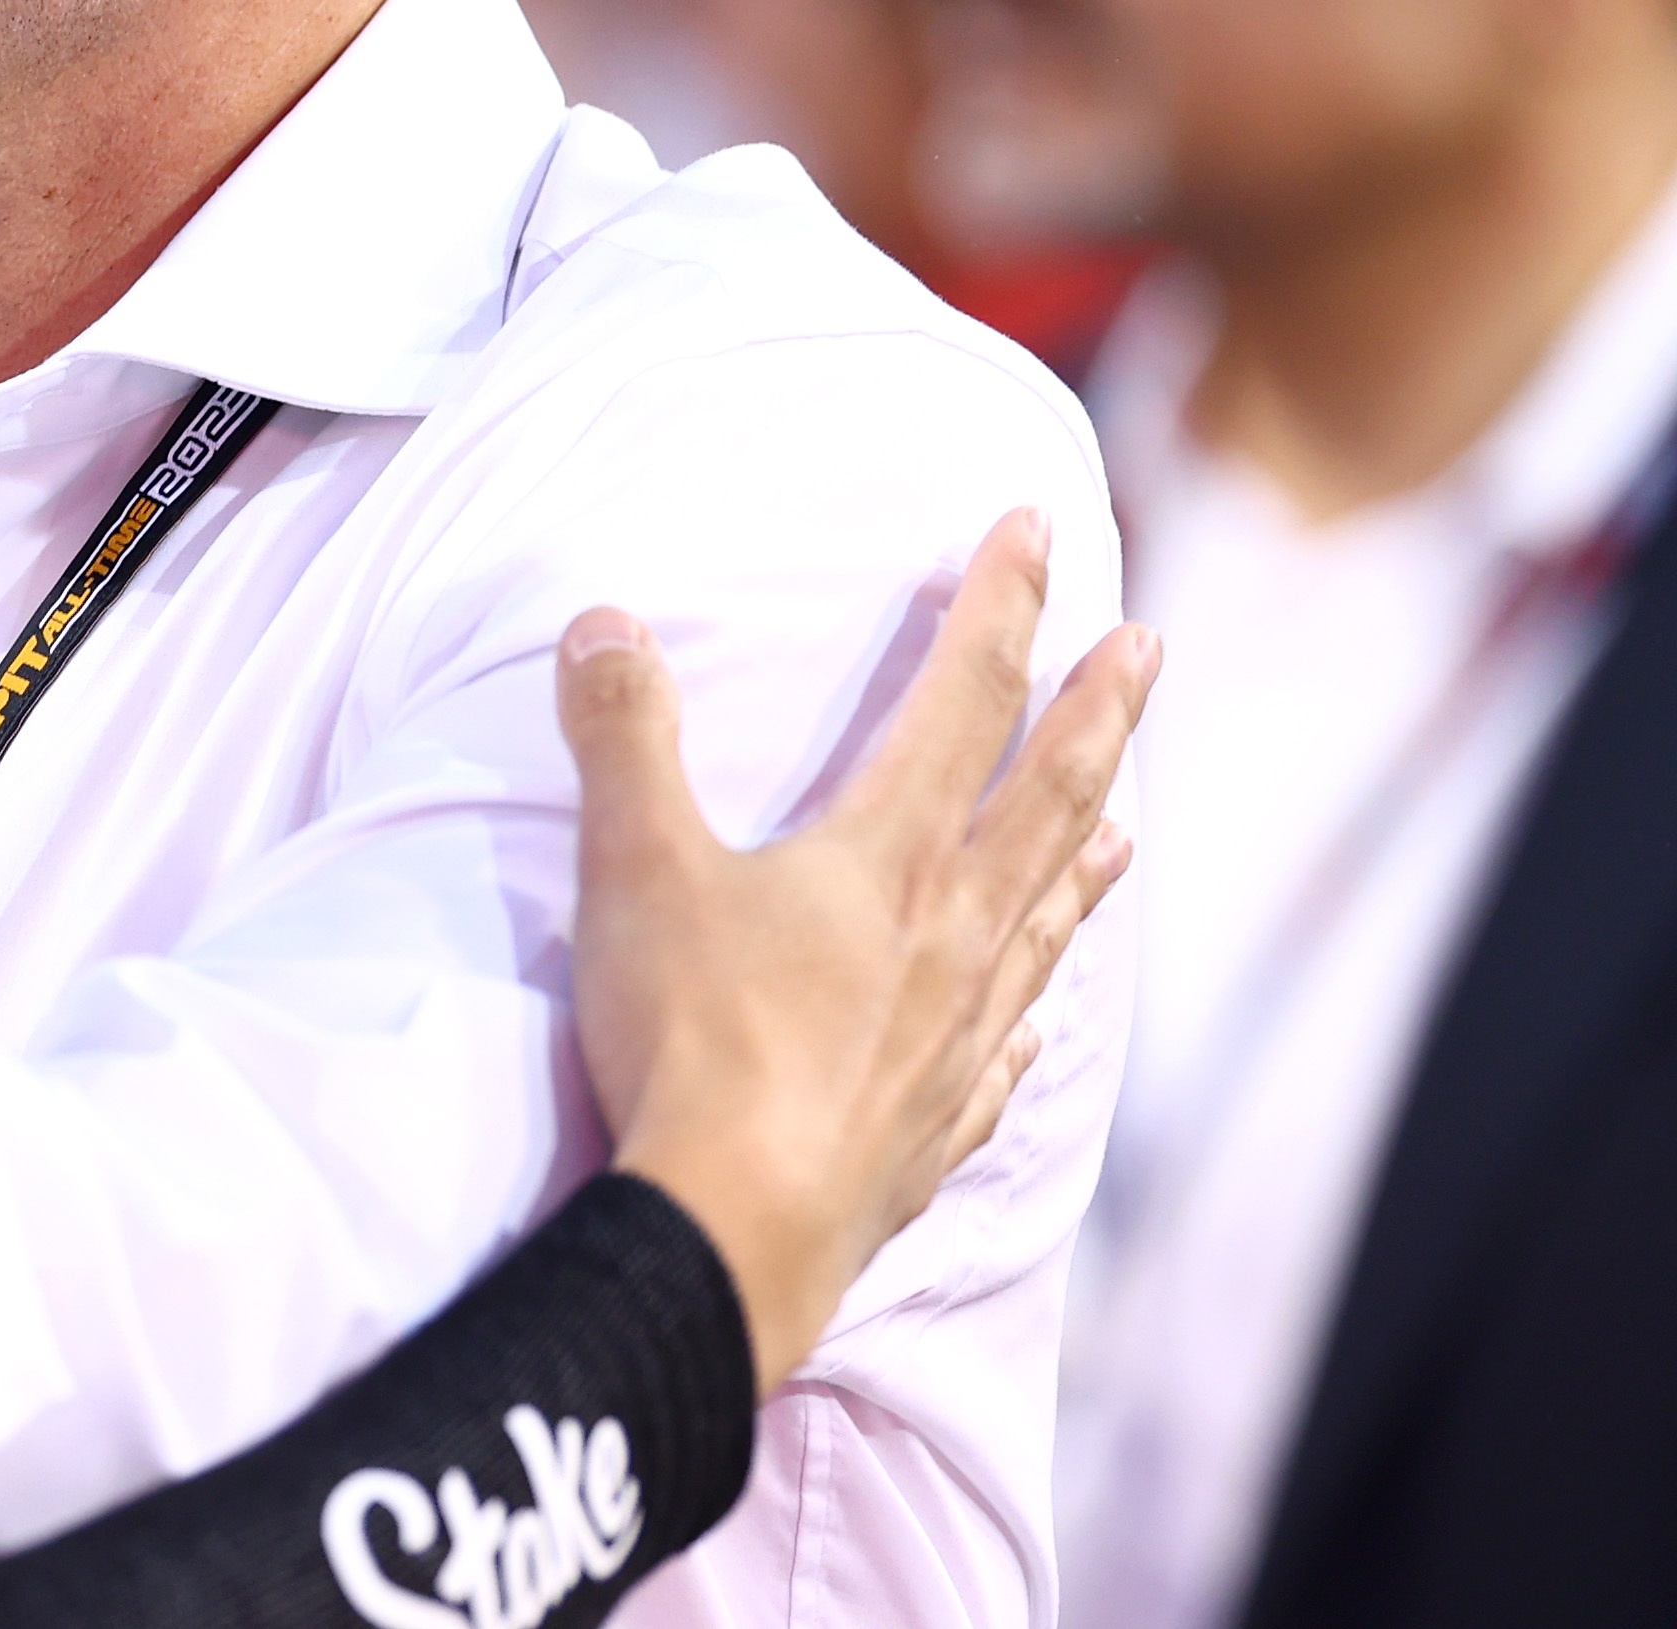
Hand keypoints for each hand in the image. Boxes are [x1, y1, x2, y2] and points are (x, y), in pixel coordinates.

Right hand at [566, 507, 1151, 1399]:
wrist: (735, 1226)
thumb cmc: (690, 1039)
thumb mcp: (635, 867)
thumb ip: (624, 737)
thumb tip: (604, 619)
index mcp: (887, 859)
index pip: (963, 701)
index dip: (1002, 605)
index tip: (1041, 528)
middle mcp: (951, 935)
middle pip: (1046, 800)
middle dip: (1100, 714)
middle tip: (1151, 646)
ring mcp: (958, 1037)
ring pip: (1047, 923)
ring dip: (1089, 857)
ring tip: (1131, 823)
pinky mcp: (938, 1127)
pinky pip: (1007, 1058)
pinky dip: (1029, 1018)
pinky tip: (1036, 1025)